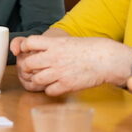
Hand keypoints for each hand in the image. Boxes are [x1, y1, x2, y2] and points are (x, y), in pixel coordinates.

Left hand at [12, 35, 131, 95]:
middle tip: (33, 69)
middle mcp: (54, 57)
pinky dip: (50, 90)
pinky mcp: (67, 85)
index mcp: (54, 44)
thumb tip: (39, 49)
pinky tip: (55, 86)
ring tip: (44, 79)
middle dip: (27, 67)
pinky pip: (49, 91)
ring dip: (38, 80)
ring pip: (36, 79)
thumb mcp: (68, 41)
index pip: (28, 43)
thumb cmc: (90, 48)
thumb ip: (53, 45)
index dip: (24, 48)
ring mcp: (59, 72)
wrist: (106, 58)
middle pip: (28, 64)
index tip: (27, 52)